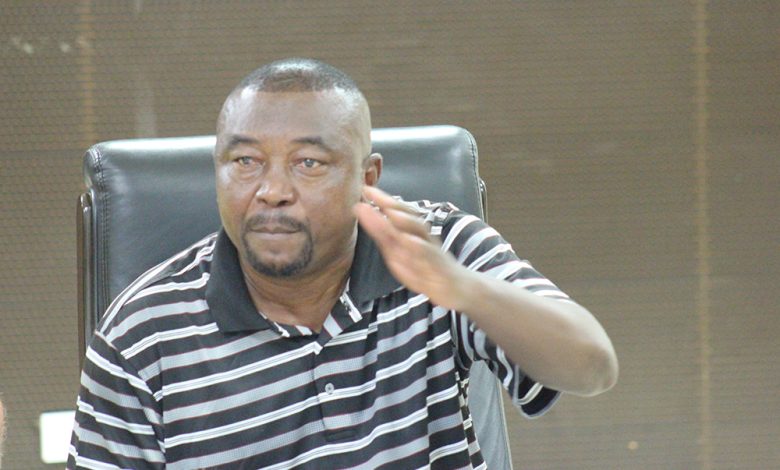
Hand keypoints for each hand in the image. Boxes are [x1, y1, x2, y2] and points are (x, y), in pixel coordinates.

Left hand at [353, 186, 473, 309]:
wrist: (457, 287)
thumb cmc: (424, 267)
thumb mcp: (399, 252)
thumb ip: (382, 234)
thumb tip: (363, 214)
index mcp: (412, 234)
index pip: (398, 212)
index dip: (382, 200)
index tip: (365, 189)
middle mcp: (422, 237)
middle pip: (409, 216)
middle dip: (391, 204)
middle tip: (373, 194)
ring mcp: (432, 250)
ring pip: (420, 232)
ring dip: (405, 220)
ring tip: (390, 211)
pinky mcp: (439, 266)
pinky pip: (430, 255)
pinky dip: (419, 247)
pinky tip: (408, 240)